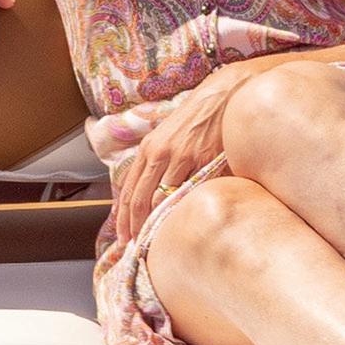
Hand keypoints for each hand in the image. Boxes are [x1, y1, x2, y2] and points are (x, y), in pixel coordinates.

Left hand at [103, 67, 244, 245]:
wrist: (221, 97)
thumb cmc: (195, 119)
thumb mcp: (166, 136)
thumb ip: (155, 162)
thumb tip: (147, 193)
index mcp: (148, 148)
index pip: (128, 189)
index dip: (123, 216)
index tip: (123, 236)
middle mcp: (159, 152)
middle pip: (139, 199)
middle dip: (134, 226)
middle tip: (134, 246)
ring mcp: (180, 156)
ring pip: (161, 199)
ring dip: (157, 223)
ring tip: (155, 242)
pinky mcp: (203, 159)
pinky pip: (189, 191)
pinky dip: (182, 210)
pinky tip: (180, 223)